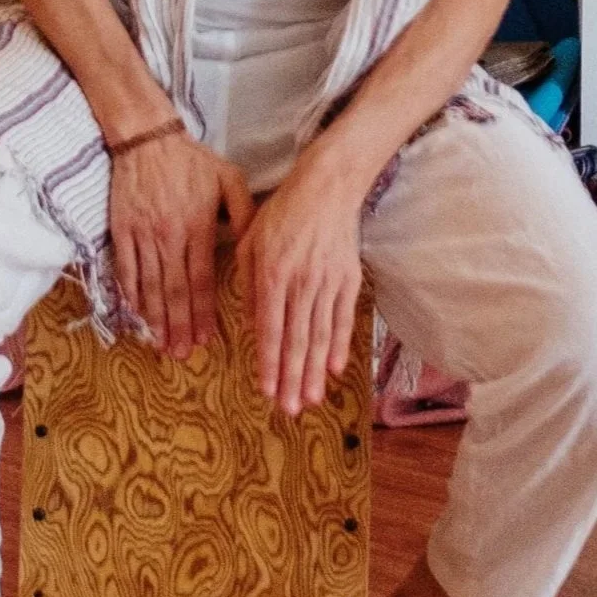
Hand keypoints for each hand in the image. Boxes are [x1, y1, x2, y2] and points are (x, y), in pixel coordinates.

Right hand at [110, 132, 254, 357]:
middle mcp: (170, 235)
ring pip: (149, 286)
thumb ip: (245, 214)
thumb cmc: (192, 161)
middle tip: (182, 354)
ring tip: (162, 344)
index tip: (206, 339)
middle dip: (179, 326)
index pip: (201, 279)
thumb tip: (255, 249)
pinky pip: (126, 270)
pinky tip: (138, 315)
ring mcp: (143, 235)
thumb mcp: (229, 180)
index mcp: (199, 226)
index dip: (203, 312)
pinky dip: (131, 295)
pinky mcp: (121, 231)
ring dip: (156, 319)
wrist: (147, 139)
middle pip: (175, 290)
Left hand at [235, 152, 364, 415]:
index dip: (268, 362)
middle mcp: (302, 283)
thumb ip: (248, 283)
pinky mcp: (348, 279)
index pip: (269, 328)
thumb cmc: (281, 212)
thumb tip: (250, 324)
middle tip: (289, 410)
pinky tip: (334, 368)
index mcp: (273, 274)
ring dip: (314, 370)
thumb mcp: (250, 240)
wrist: (327, 186)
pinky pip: (342, 318)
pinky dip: (339, 344)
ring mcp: (328, 282)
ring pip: (320, 334)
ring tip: (311, 399)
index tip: (266, 390)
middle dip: (292, 378)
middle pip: (296, 339)